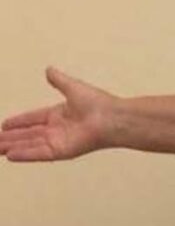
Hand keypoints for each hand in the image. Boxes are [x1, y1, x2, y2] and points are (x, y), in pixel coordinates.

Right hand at [0, 68, 117, 161]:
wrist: (112, 118)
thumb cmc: (98, 103)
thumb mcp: (73, 87)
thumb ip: (59, 81)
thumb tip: (49, 69)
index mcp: (59, 115)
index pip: (33, 119)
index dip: (18, 122)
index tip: (3, 125)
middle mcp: (56, 129)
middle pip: (27, 135)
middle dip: (10, 138)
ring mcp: (58, 141)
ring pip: (29, 145)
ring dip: (12, 147)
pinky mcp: (61, 151)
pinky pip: (38, 153)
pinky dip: (24, 154)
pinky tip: (9, 156)